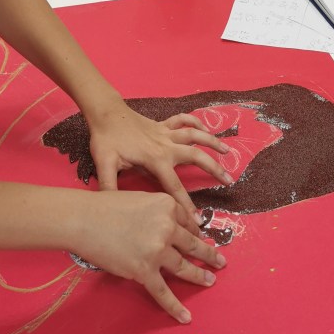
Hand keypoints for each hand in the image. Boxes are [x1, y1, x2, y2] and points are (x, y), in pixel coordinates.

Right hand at [72, 190, 226, 322]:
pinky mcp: (144, 271)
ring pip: (184, 267)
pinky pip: (163, 292)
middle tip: (221, 261)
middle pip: (192, 244)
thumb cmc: (107, 206)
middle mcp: (167, 227)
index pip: (188, 221)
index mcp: (167, 206)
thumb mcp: (141, 199)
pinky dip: (175, 307)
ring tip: (211, 281)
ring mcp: (157, 251)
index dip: (197, 232)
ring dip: (200, 276)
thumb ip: (160, 212)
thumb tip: (173, 227)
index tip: (203, 238)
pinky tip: (185, 316)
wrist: (85, 219)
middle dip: (209, 254)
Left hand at [88, 100, 231, 215]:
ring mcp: (165, 133)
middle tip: (229, 180)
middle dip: (213, 169)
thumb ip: (108, 187)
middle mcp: (166, 146)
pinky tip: (204, 127)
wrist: (105, 112)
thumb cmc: (105, 139)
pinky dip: (195, 121)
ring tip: (228, 150)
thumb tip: (109, 209)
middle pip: (196, 157)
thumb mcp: (104, 164)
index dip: (186, 205)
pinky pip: (183, 120)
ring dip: (212, 141)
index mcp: (155, 159)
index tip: (198, 221)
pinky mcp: (162, 125)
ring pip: (195, 135)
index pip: (174, 188)